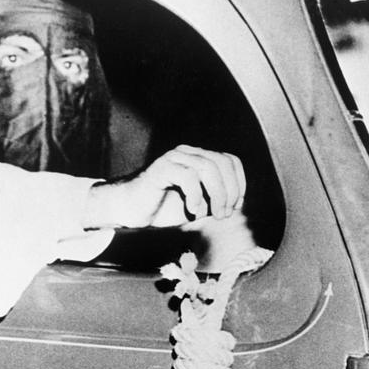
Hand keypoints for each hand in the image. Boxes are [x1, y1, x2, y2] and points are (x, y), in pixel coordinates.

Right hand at [83, 145, 245, 229]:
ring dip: (217, 195)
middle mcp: (188, 153)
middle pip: (222, 163)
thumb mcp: (197, 206)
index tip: (235, 206)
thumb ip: (214, 201)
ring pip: (208, 168)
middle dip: (229, 192)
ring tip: (211, 215)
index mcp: (198, 159)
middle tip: (223, 215)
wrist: (129, 210)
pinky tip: (192, 210)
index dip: (239, 183)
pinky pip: (188, 176)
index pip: (230, 161)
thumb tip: (234, 203)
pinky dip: (196, 195)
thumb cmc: (161, 209)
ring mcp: (174, 158)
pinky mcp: (161, 168)